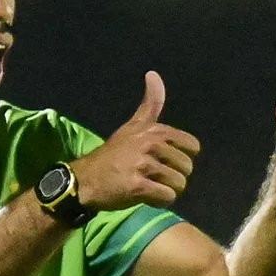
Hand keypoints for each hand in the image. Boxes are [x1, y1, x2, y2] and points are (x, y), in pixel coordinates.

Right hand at [72, 71, 200, 209]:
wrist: (84, 181)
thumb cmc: (112, 156)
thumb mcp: (132, 126)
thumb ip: (150, 104)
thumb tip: (154, 74)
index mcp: (154, 130)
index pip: (191, 147)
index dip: (179, 158)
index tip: (160, 161)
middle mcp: (150, 144)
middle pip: (186, 168)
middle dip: (172, 177)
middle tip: (150, 176)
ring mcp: (143, 165)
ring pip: (178, 184)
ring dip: (165, 190)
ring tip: (146, 186)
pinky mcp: (137, 186)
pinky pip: (166, 197)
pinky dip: (158, 201)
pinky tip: (143, 196)